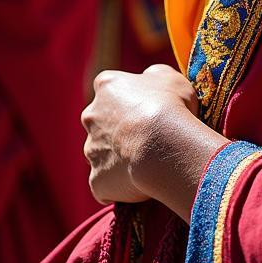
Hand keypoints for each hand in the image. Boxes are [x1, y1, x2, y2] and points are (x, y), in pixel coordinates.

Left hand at [82, 65, 199, 206]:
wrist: (163, 145)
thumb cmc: (170, 106)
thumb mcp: (169, 77)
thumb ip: (154, 76)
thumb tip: (149, 80)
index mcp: (107, 85)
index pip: (111, 90)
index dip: (131, 101)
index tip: (148, 109)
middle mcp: (91, 115)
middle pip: (102, 123)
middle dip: (120, 130)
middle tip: (148, 138)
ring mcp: (91, 150)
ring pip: (103, 155)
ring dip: (120, 158)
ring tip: (149, 163)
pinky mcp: (96, 179)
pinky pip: (105, 185)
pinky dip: (119, 186)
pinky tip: (140, 185)